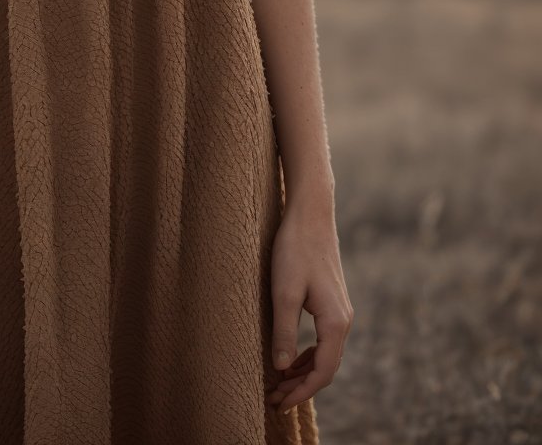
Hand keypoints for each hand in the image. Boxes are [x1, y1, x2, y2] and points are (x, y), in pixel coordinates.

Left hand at [264, 201, 353, 416]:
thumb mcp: (284, 292)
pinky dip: (307, 355)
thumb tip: (281, 368)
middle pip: (326, 367)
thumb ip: (284, 331)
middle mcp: (343, 321)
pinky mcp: (332, 302)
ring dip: (303, 372)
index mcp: (335, 322)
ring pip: (325, 355)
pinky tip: (291, 358)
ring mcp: (340, 311)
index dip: (300, 392)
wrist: (311, 215)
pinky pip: (323, 340)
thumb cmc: (295, 249)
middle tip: (274, 399)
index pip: (322, 372)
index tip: (279, 403)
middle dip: (301, 387)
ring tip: (279, 383)